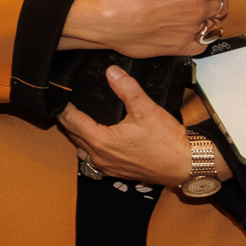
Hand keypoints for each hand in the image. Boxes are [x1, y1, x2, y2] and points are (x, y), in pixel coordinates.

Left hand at [57, 70, 205, 185]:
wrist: (187, 165)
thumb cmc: (168, 142)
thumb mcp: (146, 109)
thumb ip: (127, 89)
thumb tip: (112, 72)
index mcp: (101, 141)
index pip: (71, 121)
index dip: (63, 107)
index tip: (58, 96)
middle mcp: (100, 157)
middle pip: (73, 135)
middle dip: (67, 120)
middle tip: (65, 104)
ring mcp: (108, 167)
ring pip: (82, 149)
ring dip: (78, 135)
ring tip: (78, 120)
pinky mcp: (118, 173)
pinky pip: (95, 160)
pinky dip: (91, 148)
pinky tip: (98, 140)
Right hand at [61, 0, 232, 59]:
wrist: (103, 18)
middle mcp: (195, 11)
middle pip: (223, 4)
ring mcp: (188, 31)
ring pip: (215, 24)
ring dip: (209, 17)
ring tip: (195, 12)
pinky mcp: (177, 47)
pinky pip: (203, 45)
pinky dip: (201, 38)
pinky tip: (190, 31)